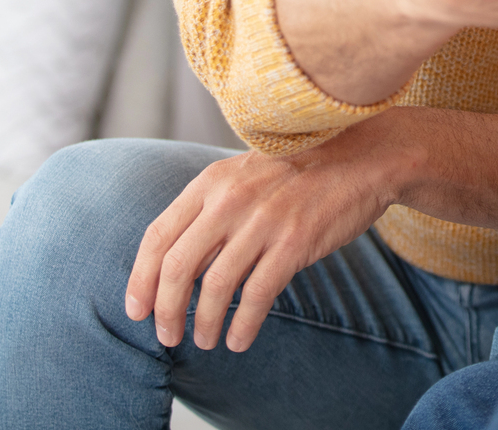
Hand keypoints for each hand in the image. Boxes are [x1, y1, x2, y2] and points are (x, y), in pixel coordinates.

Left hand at [124, 122, 404, 352]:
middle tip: (167, 335)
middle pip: (178, 266)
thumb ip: (210, 212)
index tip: (136, 310)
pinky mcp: (295, 241)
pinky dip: (243, 324)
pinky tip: (239, 339)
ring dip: (205, 323)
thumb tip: (176, 265)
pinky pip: (258, 294)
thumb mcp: (243, 177)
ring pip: (216, 286)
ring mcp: (263, 220)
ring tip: (205, 341)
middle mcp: (230, 199)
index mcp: (211, 182)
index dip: (140, 279)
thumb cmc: (298, 172)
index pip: (158, 236)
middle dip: (166, 310)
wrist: (360, 156)